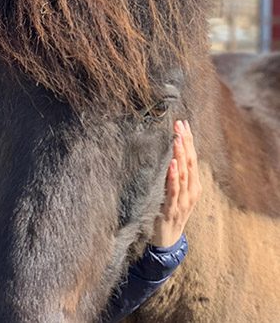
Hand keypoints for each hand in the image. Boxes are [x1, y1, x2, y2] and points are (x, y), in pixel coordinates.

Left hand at [151, 120, 201, 246]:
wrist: (168, 239)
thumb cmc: (171, 213)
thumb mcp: (175, 192)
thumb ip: (175, 175)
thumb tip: (172, 155)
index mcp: (193, 185)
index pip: (191, 158)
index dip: (188, 140)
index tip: (183, 123)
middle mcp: (192, 191)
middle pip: (190, 162)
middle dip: (185, 142)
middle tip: (180, 124)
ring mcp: (184, 200)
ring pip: (184, 174)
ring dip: (180, 155)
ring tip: (177, 139)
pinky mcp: (173, 208)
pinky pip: (174, 190)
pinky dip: (174, 176)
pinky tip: (172, 164)